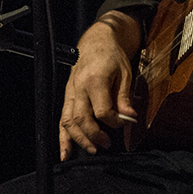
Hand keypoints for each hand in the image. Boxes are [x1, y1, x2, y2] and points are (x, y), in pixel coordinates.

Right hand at [58, 11, 140, 159]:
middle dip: (95, 135)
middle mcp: (78, 88)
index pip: (102, 110)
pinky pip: (62, 119)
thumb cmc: (111, 55)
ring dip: (78, 139)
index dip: (115, 121)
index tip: (125, 122)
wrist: (97, 41)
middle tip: (107, 144)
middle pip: (82, 119)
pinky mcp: (67, 96)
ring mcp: (70, 93)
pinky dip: (62, 137)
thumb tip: (130, 117)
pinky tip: (65, 152)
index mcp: (94, 80)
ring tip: (92, 150)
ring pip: (68, 121)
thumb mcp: (125, 73)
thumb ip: (124, 97)